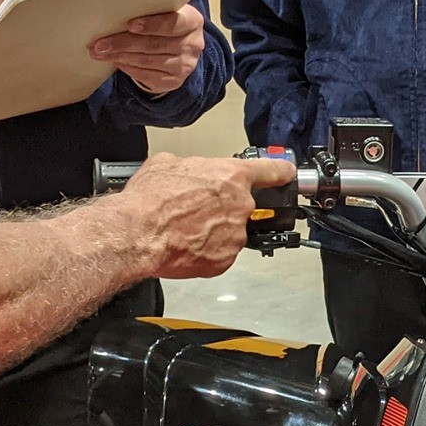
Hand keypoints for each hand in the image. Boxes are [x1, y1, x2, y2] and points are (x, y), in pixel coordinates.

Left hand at [94, 4, 205, 93]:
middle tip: (101, 43)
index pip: (173, 23)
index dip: (152, 24)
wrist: (180, 49)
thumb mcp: (164, 11)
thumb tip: (113, 3)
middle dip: (123, 43)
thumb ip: (148, 7)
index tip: (130, 24)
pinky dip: (127, 68)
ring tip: (101, 52)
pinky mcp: (173, 81)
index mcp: (192, 21)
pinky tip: (116, 61)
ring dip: (120, 56)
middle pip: (154, 44)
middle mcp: (192, 44)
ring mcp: (184, 65)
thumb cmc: (165, 23)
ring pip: (147, 61)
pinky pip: (146, 75)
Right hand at [116, 153, 299, 279]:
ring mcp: (236, 235)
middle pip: (244, 205)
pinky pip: (221, 253)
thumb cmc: (150, 199)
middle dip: (224, 208)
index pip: (271, 170)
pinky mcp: (225, 260)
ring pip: (231, 231)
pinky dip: (207, 251)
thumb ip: (192, 167)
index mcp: (232, 176)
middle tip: (197, 210)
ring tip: (185, 229)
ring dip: (214, 231)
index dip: (280, 171)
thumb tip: (190, 172)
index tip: (287, 173)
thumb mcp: (168, 164)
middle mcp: (241, 205)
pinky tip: (186, 244)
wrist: (138, 234)